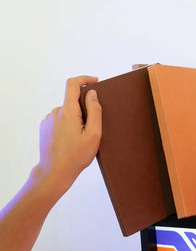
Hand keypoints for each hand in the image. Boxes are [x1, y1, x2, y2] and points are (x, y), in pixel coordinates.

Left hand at [34, 76, 101, 196]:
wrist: (55, 171)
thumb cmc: (76, 156)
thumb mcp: (94, 134)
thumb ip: (95, 111)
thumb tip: (92, 94)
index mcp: (68, 112)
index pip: (73, 84)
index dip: (85, 79)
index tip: (95, 81)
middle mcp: (55, 112)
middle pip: (73, 102)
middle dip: (85, 111)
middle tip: (92, 130)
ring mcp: (48, 120)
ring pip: (68, 113)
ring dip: (77, 120)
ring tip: (81, 139)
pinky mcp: (45, 128)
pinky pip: (61, 121)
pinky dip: (69, 126)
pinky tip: (72, 141)